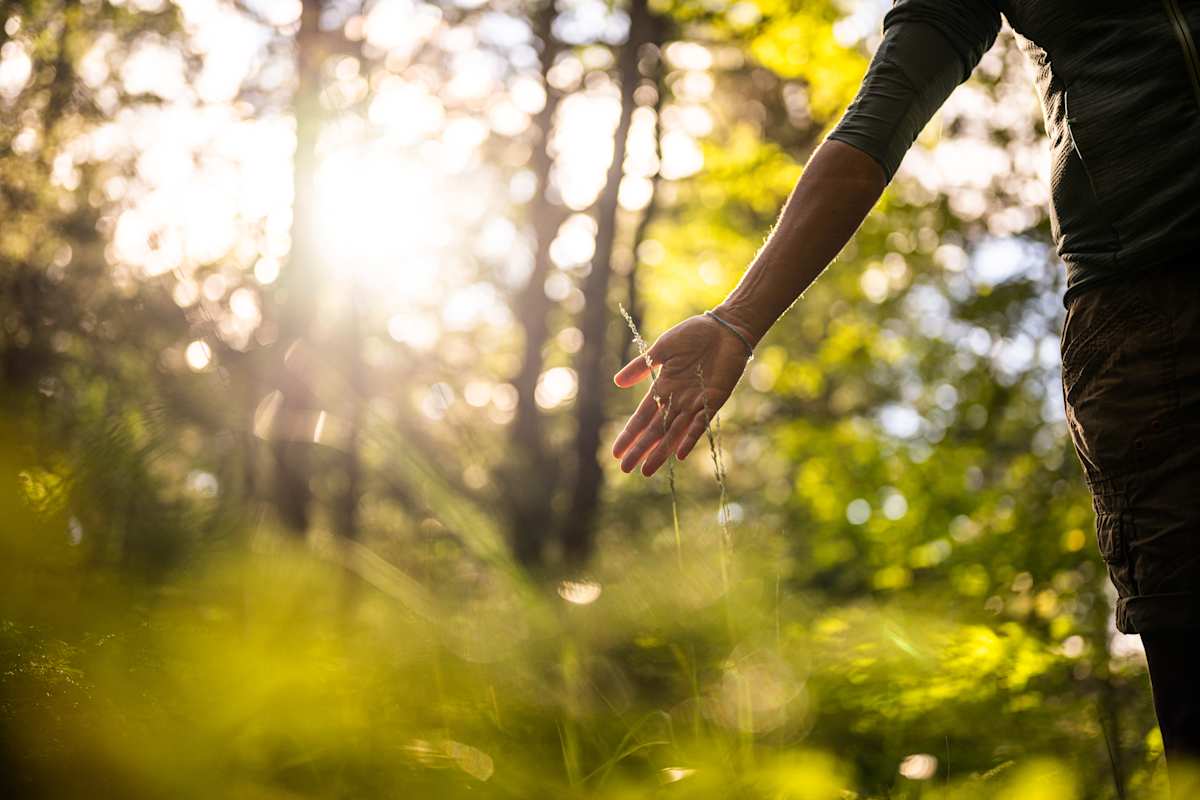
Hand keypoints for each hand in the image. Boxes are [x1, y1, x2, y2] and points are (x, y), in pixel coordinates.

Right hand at [611, 312, 752, 475]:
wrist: (725, 328)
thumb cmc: (694, 334)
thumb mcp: (662, 349)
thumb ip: (641, 366)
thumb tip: (617, 383)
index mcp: (663, 387)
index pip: (642, 417)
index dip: (630, 434)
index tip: (617, 452)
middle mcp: (677, 400)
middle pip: (655, 430)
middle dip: (640, 449)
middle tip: (626, 469)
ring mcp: (695, 403)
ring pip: (674, 433)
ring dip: (661, 451)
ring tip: (646, 470)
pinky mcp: (713, 401)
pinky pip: (700, 424)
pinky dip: (689, 439)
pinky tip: (679, 454)